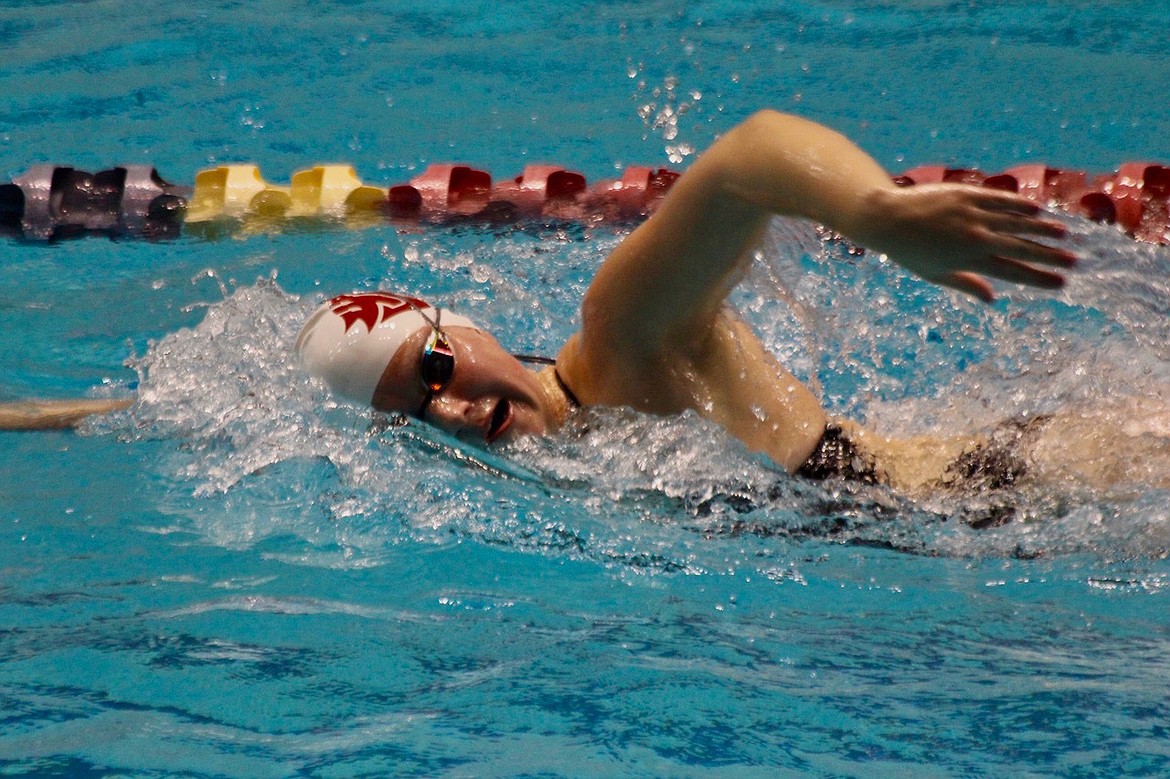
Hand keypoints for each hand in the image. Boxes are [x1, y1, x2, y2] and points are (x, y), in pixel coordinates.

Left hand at [854, 183, 1076, 301]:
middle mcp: (975, 237)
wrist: (887, 218)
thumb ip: (967, 284)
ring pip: (1016, 222)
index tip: (1061, 284)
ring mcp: (972, 214)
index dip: (1039, 279)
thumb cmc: (909, 251)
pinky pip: (1000, 200)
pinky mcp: (967, 194)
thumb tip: (992, 299)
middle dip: (1050, 257)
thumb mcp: (935, 274)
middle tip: (1074, 262)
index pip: (1012, 272)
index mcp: (968, 260)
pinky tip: (1037, 210)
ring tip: (1064, 235)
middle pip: (1021, 248)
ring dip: (1042, 229)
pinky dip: (1019, 205)